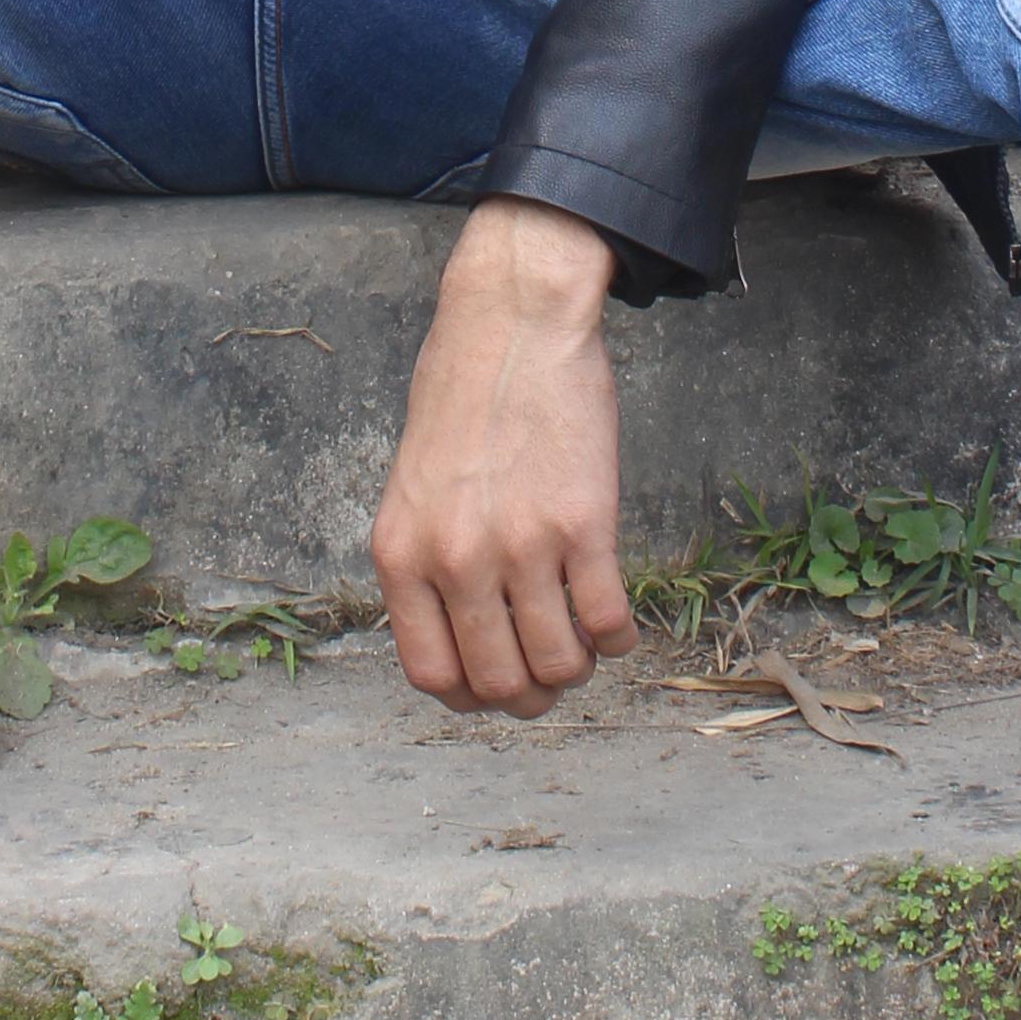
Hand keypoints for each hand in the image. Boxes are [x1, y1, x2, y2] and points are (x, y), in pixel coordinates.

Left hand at [370, 198, 635, 715]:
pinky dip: (618, 639)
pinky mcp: (583, 525)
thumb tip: (461, 638)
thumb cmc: (461, 394)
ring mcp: (520, 546)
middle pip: (498, 682)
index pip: (431, 673)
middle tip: (550, 676)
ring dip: (577, 669)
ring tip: (584, 647)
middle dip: (530, 696)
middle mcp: (455, 560)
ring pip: (557, 664)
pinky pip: (607, 620)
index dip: (470, 696)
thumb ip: (426, 562)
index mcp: (402, 555)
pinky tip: (616, 624)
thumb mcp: (413, 488)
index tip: (495, 687)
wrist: (512, 323)